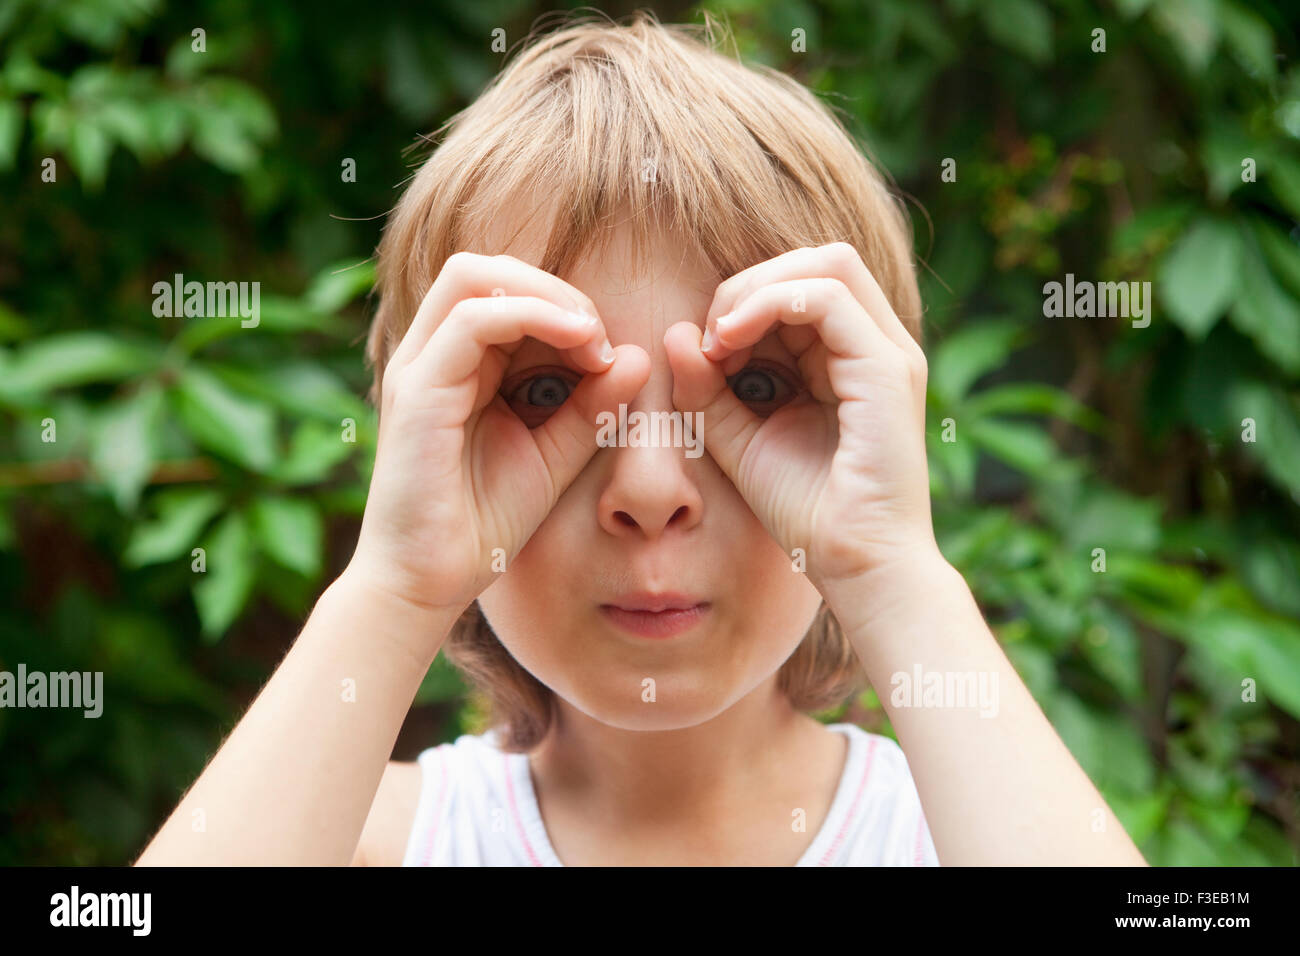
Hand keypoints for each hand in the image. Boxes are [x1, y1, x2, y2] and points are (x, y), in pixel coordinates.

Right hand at [348, 252, 646, 619]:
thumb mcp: (554, 456)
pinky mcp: (417, 391)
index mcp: (457, 365)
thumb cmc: (482, 523)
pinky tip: (578, 345)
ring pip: (475, 277)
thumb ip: (591, 407)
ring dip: (546, 294)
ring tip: (591, 335)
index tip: (608, 351)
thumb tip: (637, 355)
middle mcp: (431, 355)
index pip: (504, 292)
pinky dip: (532, 316)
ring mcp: (418, 367)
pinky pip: (474, 321)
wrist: (429, 583)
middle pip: (486, 268)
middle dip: (554, 288)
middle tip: (599, 335)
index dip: (562, 303)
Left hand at [665, 242, 936, 590]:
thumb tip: (677, 333)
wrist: (855, 566)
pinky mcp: (887, 369)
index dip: (743, 300)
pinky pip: (828, 296)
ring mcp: (888, 352)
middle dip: (748, 284)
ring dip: (757, 289)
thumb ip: (708, 389)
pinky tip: (731, 342)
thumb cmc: (806, 512)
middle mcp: (876, 345)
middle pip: (815, 260)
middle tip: (710, 338)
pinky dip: (770, 303)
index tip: (704, 351)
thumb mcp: (739, 439)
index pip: (800, 284)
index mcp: (850, 357)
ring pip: (826, 264)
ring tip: (720, 339)